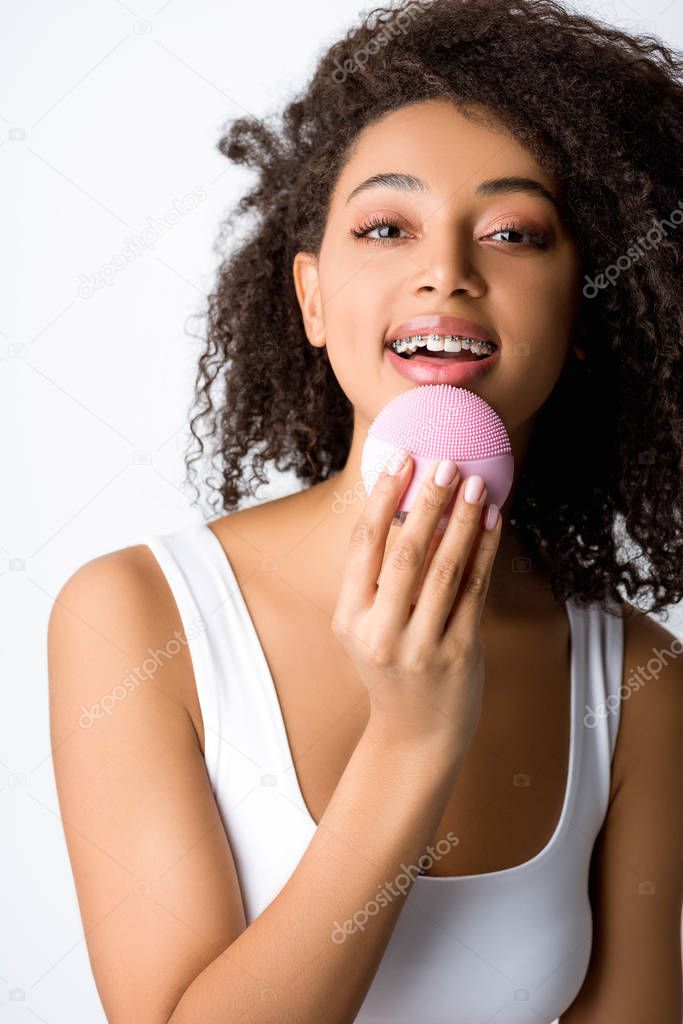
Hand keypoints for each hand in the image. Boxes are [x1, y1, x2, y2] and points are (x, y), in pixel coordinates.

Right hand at [331, 454, 501, 758]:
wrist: (415, 734)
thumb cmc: (391, 668)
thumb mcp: (366, 628)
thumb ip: (377, 579)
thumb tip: (408, 505)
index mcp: (350, 618)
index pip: (364, 545)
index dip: (383, 499)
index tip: (402, 462)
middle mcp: (381, 632)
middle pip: (406, 551)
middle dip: (429, 501)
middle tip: (446, 464)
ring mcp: (421, 645)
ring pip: (445, 567)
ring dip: (463, 521)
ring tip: (475, 485)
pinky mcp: (459, 653)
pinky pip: (475, 590)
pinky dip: (485, 551)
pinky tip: (492, 522)